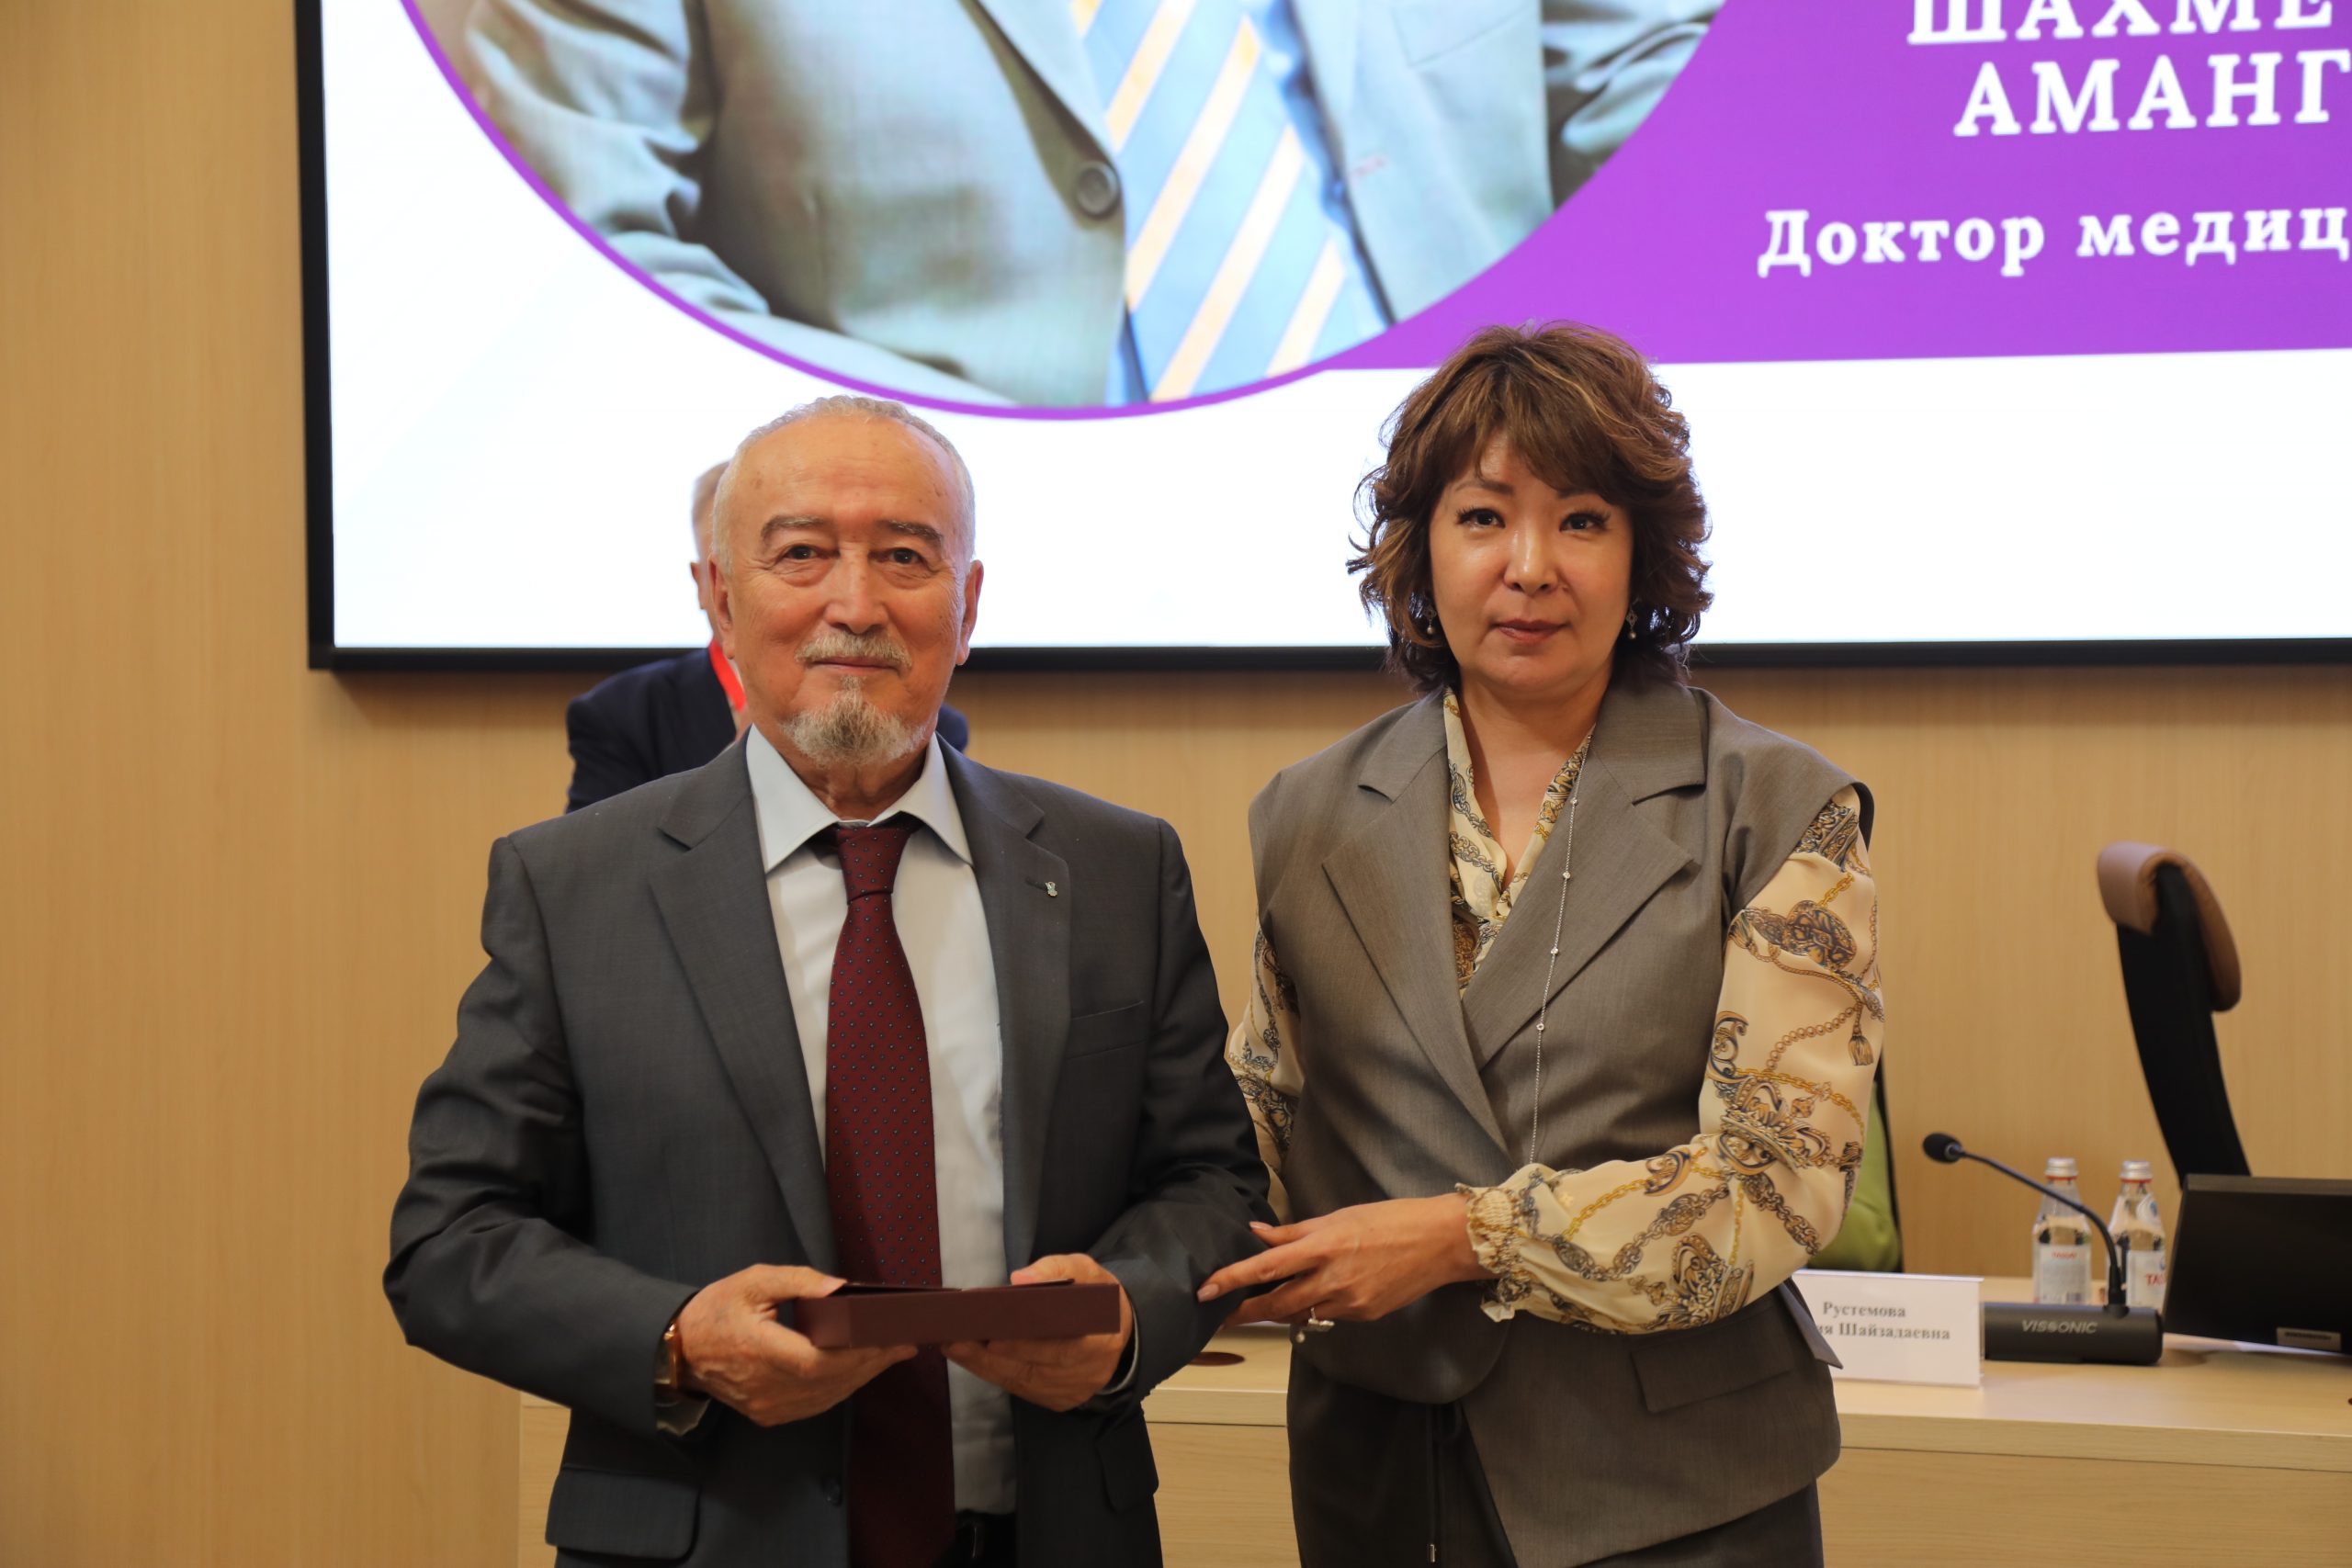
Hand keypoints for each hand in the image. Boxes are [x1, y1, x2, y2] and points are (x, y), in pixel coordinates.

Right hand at [673, 1264, 913, 1426]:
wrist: (679, 1349)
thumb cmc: (717, 1309)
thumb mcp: (753, 1281)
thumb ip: (798, 1281)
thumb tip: (841, 1288)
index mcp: (759, 1349)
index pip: (820, 1360)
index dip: (859, 1352)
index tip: (891, 1336)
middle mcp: (764, 1385)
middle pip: (831, 1381)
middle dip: (872, 1361)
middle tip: (903, 1342)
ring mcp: (766, 1406)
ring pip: (827, 1397)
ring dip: (862, 1376)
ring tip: (890, 1354)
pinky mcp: (768, 1414)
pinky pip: (815, 1405)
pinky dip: (841, 1388)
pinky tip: (859, 1371)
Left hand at [942, 1254, 1133, 1412]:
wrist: (1116, 1330)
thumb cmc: (1095, 1297)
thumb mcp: (1087, 1270)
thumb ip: (1056, 1269)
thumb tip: (1020, 1280)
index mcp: (1102, 1337)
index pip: (1062, 1342)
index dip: (1026, 1336)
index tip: (993, 1324)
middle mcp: (1089, 1371)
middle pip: (1036, 1365)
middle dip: (994, 1353)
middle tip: (958, 1337)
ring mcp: (1073, 1390)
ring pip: (1023, 1380)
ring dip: (984, 1364)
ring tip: (954, 1345)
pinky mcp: (1058, 1401)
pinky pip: (1021, 1389)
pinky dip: (993, 1373)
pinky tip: (970, 1358)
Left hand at [1195, 1196, 1485, 1324]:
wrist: (1441, 1242)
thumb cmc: (1390, 1218)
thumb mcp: (1338, 1216)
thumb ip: (1295, 1231)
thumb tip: (1258, 1233)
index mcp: (1323, 1246)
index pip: (1265, 1267)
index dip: (1232, 1280)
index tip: (1205, 1291)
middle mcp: (1333, 1278)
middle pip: (1277, 1303)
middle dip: (1246, 1311)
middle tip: (1222, 1316)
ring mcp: (1350, 1302)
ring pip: (1301, 1313)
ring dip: (1280, 1310)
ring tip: (1262, 1304)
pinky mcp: (1365, 1315)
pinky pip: (1328, 1315)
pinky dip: (1314, 1308)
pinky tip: (1314, 1296)